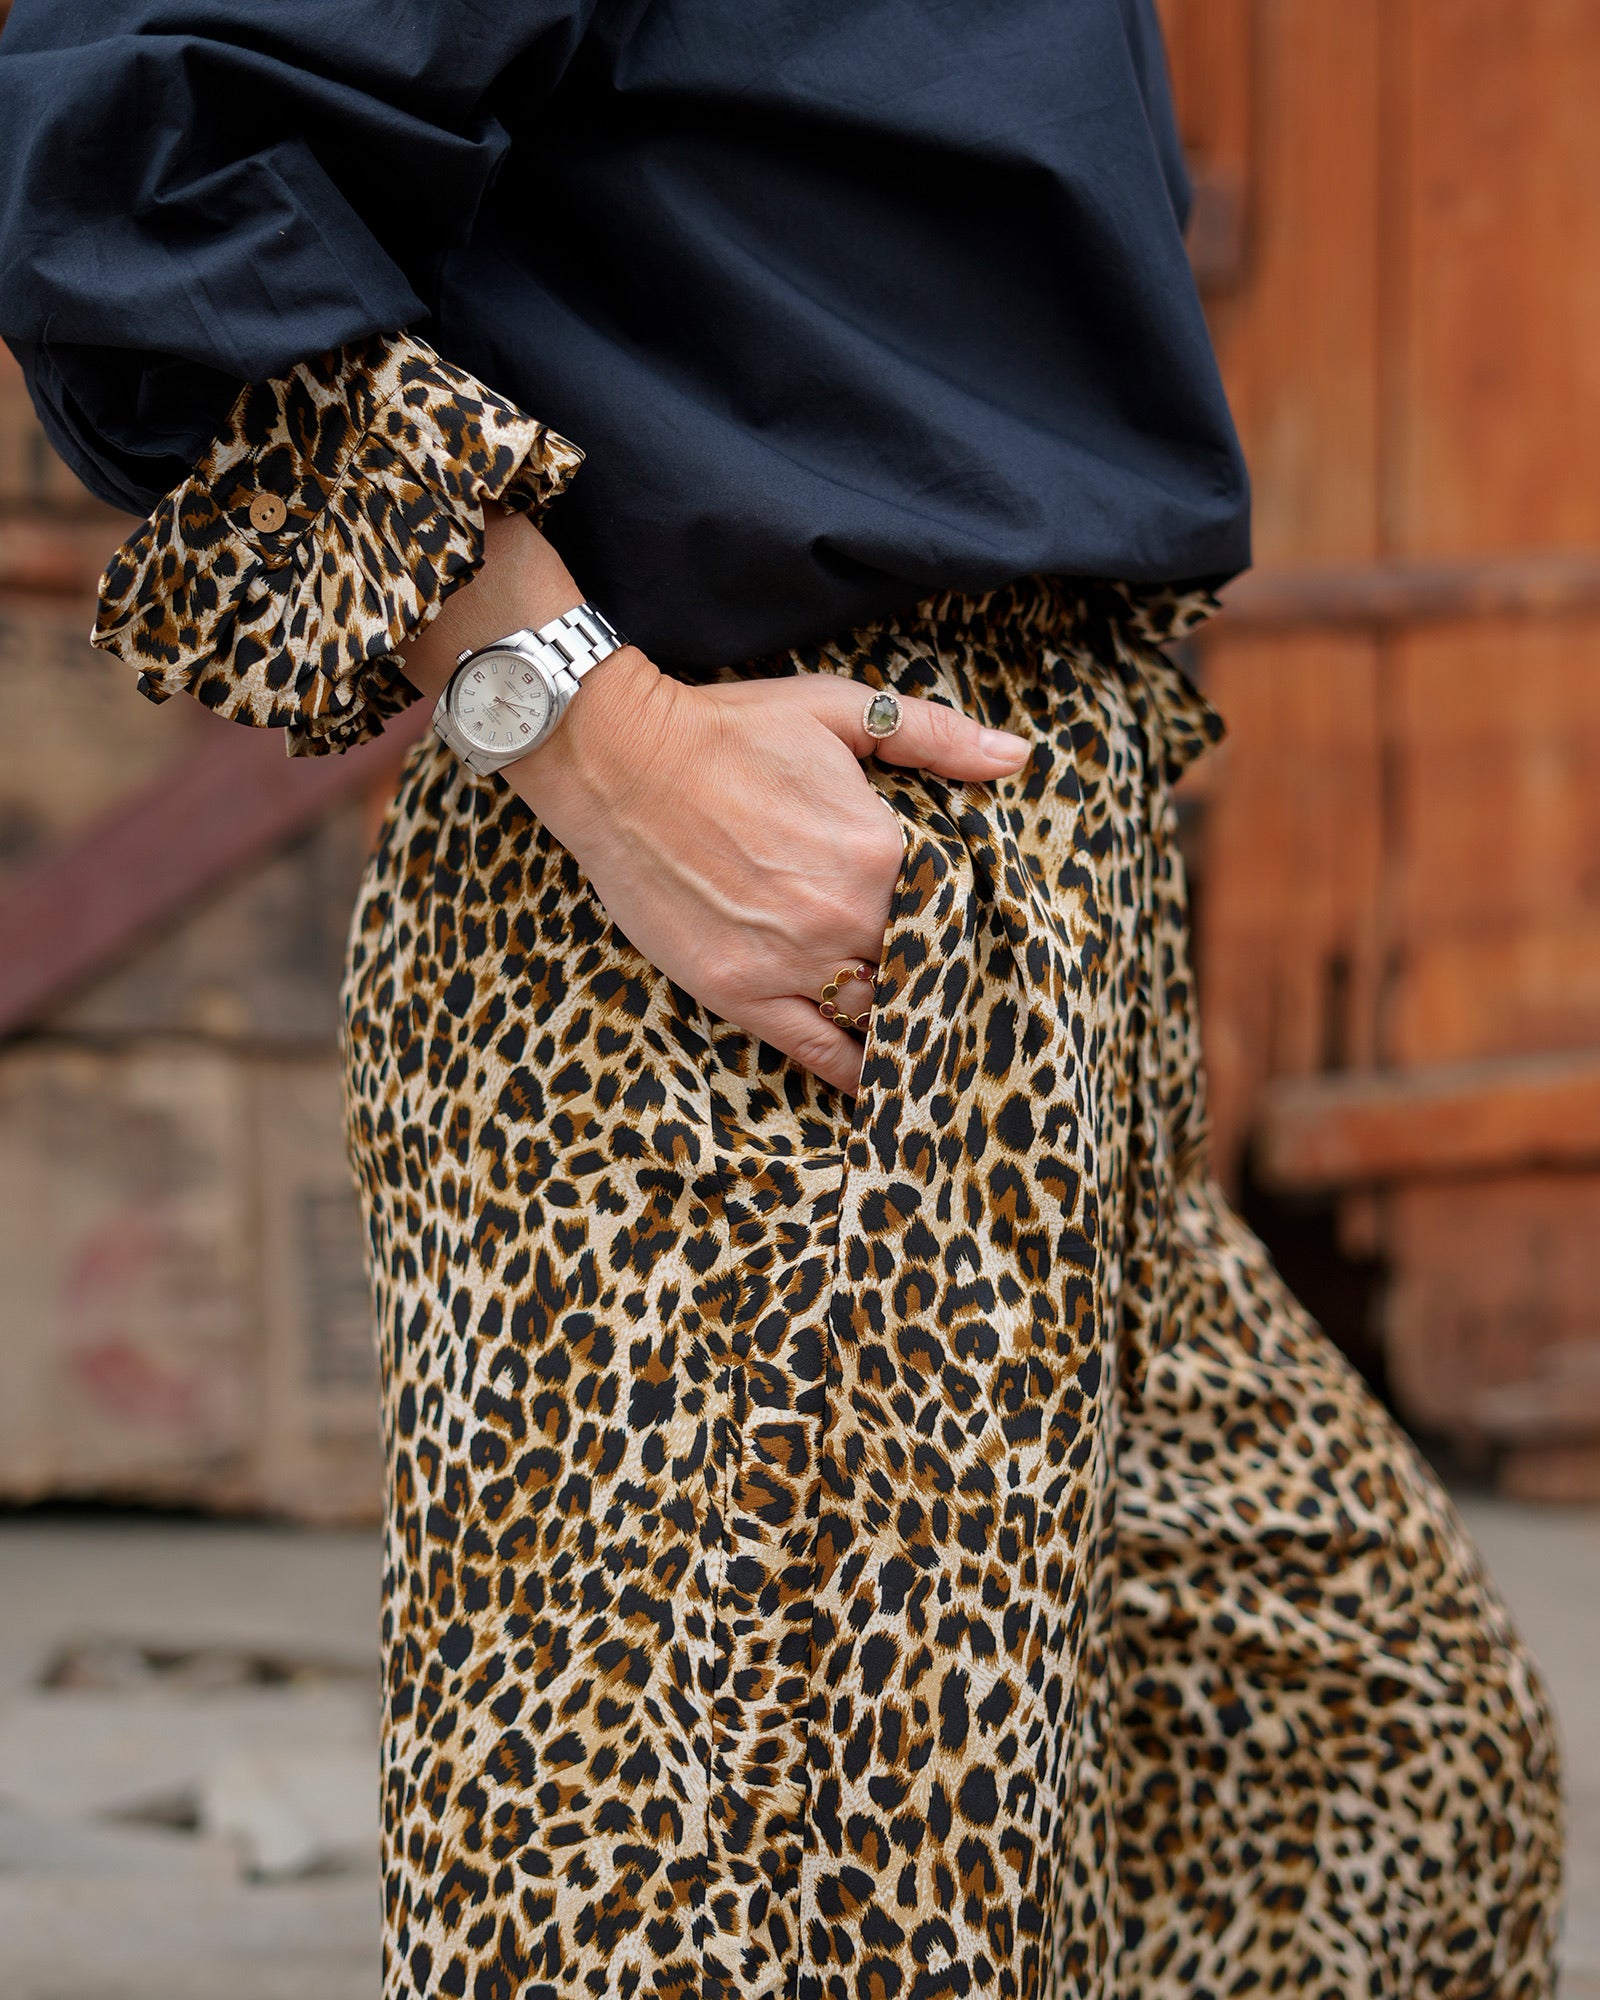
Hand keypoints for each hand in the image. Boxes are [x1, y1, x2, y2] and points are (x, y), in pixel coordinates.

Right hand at [508, 651, 1029, 1093]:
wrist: (619, 760)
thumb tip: (1013, 756)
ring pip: (873, 1014)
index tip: (965, 930)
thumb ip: (933, 734)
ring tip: (923, 1038)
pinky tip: (878, 1088)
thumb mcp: (839, 710)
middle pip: (918, 968)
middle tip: (951, 988)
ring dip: (898, 1023)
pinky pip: (814, 1051)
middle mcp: (844, 916)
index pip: (951, 908)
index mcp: (882, 850)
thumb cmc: (729, 730)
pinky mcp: (738, 991)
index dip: (958, 921)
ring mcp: (790, 961)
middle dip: (932, 974)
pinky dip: (851, 1073)